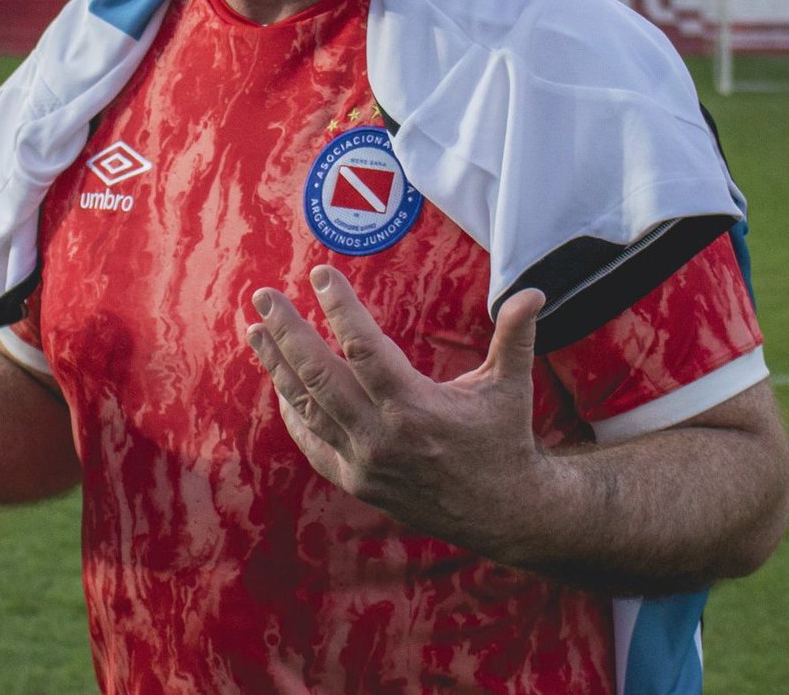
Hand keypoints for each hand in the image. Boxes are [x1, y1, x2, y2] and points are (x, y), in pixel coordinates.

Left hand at [245, 265, 548, 559]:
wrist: (504, 514)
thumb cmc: (504, 439)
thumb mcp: (510, 386)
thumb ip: (515, 336)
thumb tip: (534, 292)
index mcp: (415, 408)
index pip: (364, 349)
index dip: (340, 309)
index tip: (322, 274)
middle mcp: (380, 436)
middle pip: (319, 375)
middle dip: (287, 332)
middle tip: (264, 296)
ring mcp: (362, 462)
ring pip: (305, 406)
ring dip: (275, 365)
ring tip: (254, 329)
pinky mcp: (354, 480)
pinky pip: (311, 440)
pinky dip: (291, 409)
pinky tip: (277, 381)